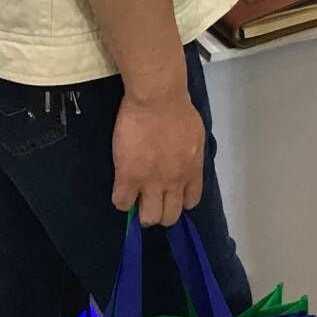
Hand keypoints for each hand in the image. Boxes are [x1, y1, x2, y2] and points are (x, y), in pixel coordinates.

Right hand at [110, 87, 206, 226]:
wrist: (157, 98)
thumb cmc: (177, 109)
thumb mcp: (195, 136)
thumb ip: (190, 155)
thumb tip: (185, 162)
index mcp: (192, 170)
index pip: (191, 201)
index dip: (178, 201)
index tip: (169, 195)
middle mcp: (175, 181)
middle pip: (169, 216)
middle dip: (160, 212)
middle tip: (150, 200)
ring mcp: (151, 182)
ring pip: (148, 217)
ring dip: (140, 211)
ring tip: (135, 199)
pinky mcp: (128, 177)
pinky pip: (122, 202)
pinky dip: (121, 200)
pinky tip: (120, 189)